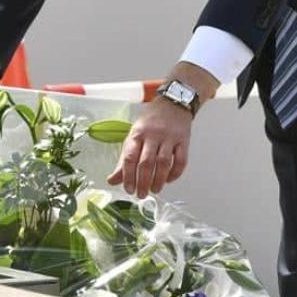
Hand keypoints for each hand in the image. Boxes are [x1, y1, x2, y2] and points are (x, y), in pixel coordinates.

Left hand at [106, 61, 217, 197]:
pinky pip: (181, 161)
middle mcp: (153, 135)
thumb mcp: (134, 135)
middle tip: (140, 194)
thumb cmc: (152, 120)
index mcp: (137, 133)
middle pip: (146, 163)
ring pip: (163, 164)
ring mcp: (169, 137)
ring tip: (154, 190)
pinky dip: (175, 174)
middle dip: (142, 182)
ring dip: (158, 180)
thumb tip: (112, 180)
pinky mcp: (184, 140)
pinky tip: (169, 180)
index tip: (128, 189)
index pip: (129, 157)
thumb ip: (124, 159)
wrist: (174, 102)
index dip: (128, 176)